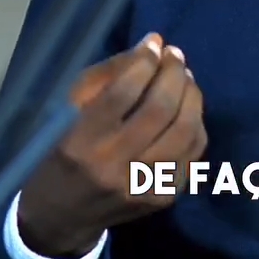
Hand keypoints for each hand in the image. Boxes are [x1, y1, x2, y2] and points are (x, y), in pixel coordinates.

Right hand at [17, 34, 206, 258]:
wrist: (63, 214)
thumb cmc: (62, 150)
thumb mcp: (69, 109)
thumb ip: (108, 76)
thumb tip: (151, 46)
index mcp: (82, 142)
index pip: (123, 94)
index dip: (144, 62)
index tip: (154, 44)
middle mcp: (114, 167)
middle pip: (161, 110)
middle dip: (174, 74)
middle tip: (175, 55)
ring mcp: (142, 187)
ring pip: (185, 132)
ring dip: (192, 96)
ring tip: (185, 78)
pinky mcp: (163, 198)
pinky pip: (194, 153)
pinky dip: (195, 124)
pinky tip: (187, 109)